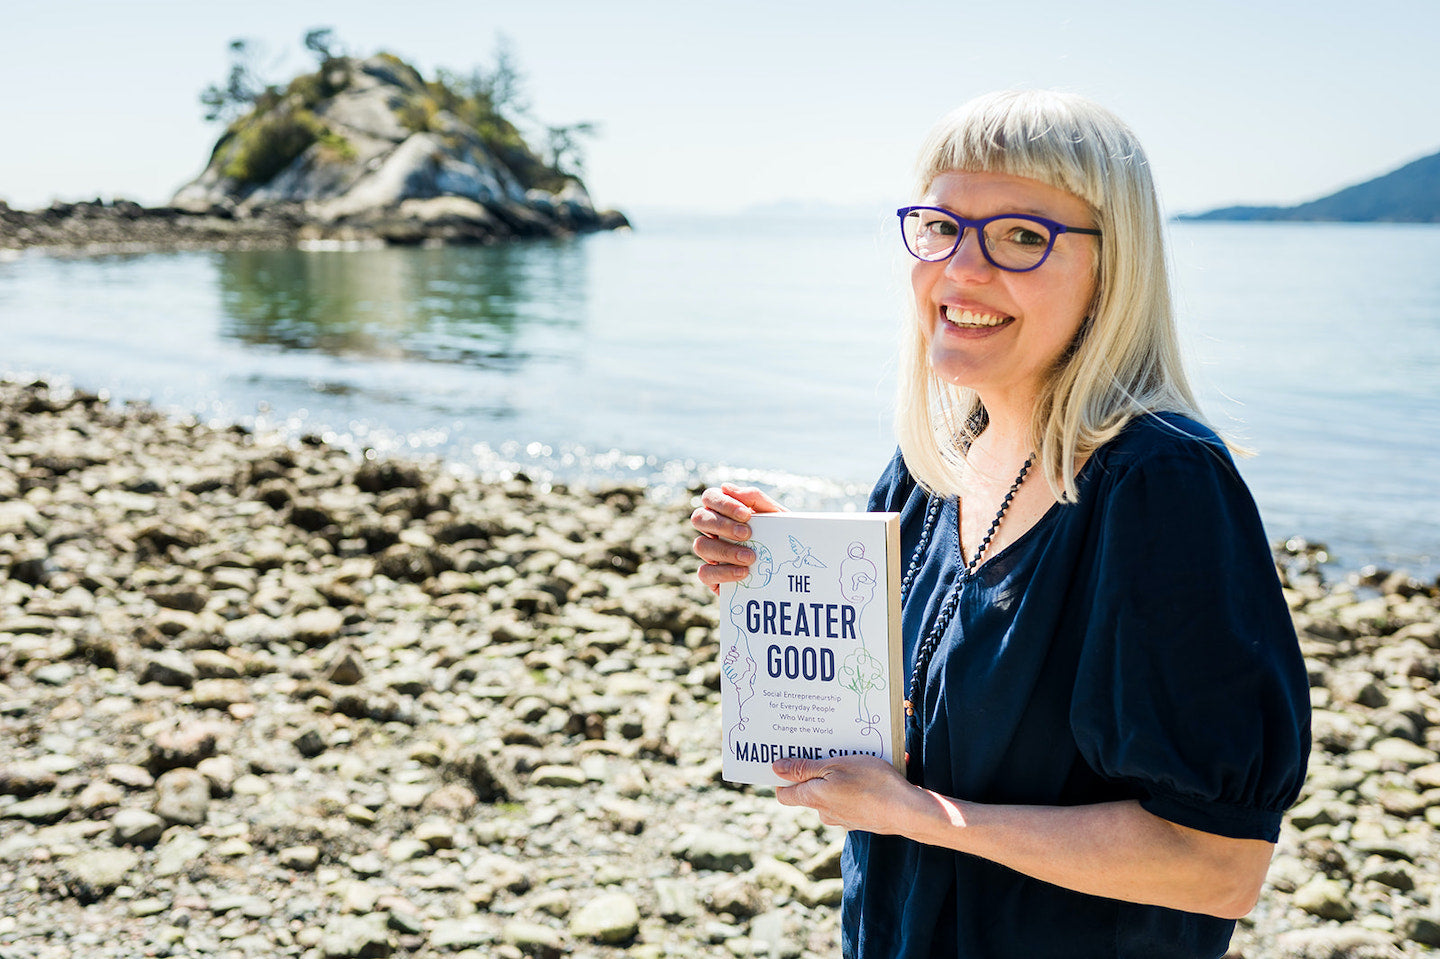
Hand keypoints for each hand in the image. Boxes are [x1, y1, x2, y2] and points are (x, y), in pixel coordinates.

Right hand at [691, 483, 784, 592]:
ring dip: (725, 550)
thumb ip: (755, 498)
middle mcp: (712, 530)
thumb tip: (726, 487)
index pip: (709, 497)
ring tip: (750, 557)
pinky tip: (743, 572)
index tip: (746, 515)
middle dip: (722, 525)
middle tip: (747, 534)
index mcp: (724, 511)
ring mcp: (710, 553)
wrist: (790, 568)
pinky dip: (723, 572)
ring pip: (699, 545)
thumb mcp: (775, 514)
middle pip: (699, 518)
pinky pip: (704, 573)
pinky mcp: (713, 577)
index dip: (723, 503)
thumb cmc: (780, 535)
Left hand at [772, 754, 929, 832]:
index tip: (788, 759)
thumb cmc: (871, 783)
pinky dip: (853, 788)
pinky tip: (868, 775)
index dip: (782, 777)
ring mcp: (843, 818)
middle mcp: (825, 813)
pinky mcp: (861, 820)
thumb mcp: (835, 766)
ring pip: (831, 796)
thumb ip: (804, 769)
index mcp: (813, 798)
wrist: (907, 811)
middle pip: (808, 792)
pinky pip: (849, 801)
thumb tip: (776, 768)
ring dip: (837, 779)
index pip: (784, 794)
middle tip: (824, 750)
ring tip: (851, 759)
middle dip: (813, 773)